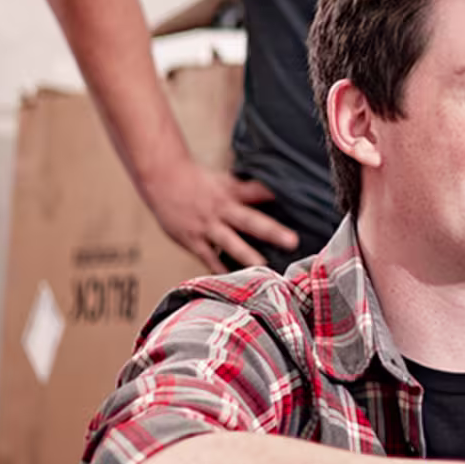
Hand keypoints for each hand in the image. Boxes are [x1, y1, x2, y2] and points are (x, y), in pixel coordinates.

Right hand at [142, 161, 296, 271]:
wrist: (163, 180)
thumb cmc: (199, 181)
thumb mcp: (227, 181)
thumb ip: (249, 191)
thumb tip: (275, 196)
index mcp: (232, 192)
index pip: (259, 192)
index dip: (277, 197)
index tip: (302, 204)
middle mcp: (221, 209)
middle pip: (250, 220)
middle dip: (272, 232)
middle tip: (293, 242)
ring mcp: (207, 226)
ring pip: (230, 243)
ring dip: (248, 256)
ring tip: (265, 269)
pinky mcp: (192, 240)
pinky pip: (209, 258)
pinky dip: (220, 270)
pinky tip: (234, 283)